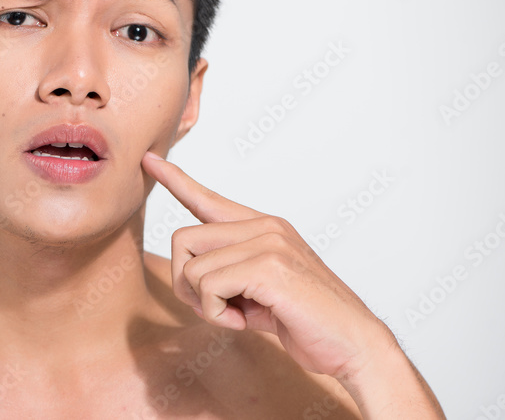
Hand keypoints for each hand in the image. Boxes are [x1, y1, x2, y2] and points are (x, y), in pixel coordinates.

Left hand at [141, 150, 395, 379]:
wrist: (355, 345)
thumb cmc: (307, 321)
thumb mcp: (259, 291)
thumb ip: (229, 273)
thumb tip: (189, 273)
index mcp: (263, 227)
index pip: (208, 198)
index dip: (175, 180)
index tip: (149, 160)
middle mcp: (264, 226)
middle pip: (183, 239)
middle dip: (186, 283)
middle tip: (217, 308)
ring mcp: (268, 243)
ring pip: (192, 268)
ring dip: (206, 305)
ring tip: (240, 315)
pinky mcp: (268, 267)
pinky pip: (208, 287)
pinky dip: (218, 314)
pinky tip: (247, 322)